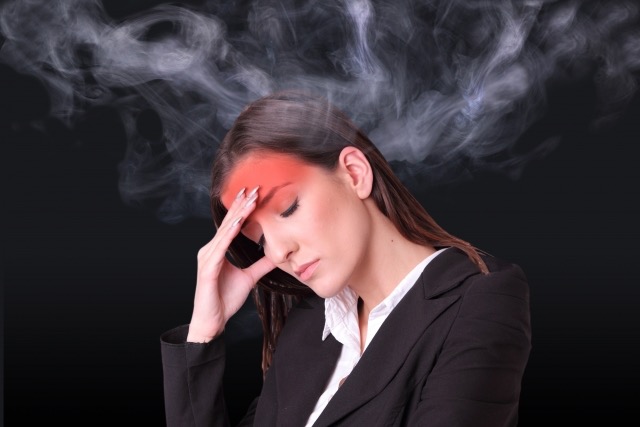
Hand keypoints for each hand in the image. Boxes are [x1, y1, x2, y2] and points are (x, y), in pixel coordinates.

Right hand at [186, 186, 275, 342]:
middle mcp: (210, 249)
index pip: (232, 225)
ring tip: (250, 199)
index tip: (255, 193)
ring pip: (225, 231)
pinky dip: (229, 234)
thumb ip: (261, 265)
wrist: (211, 322)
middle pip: (228, 222)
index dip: (243, 209)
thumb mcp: (249, 278)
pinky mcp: (207, 268)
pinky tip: (238, 223)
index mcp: (218, 250)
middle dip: (241, 204)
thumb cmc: (224, 300)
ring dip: (238, 214)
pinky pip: (220, 247)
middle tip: (254, 187)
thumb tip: (276, 254)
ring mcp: (207, 257)